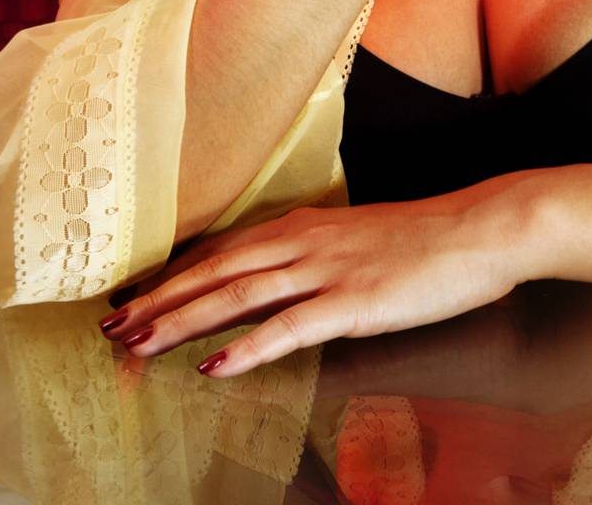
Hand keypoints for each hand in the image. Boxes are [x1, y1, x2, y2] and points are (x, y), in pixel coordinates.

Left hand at [98, 189, 525, 378]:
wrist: (480, 230)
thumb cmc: (427, 238)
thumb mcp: (359, 236)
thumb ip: (315, 252)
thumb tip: (279, 275)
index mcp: (305, 225)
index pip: (223, 249)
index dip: (173, 273)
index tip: (131, 293)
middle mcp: (305, 241)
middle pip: (215, 269)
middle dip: (159, 298)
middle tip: (111, 325)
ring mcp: (327, 270)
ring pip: (237, 295)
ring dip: (182, 320)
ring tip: (139, 344)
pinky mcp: (353, 302)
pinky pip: (288, 328)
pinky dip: (245, 347)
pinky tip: (215, 367)